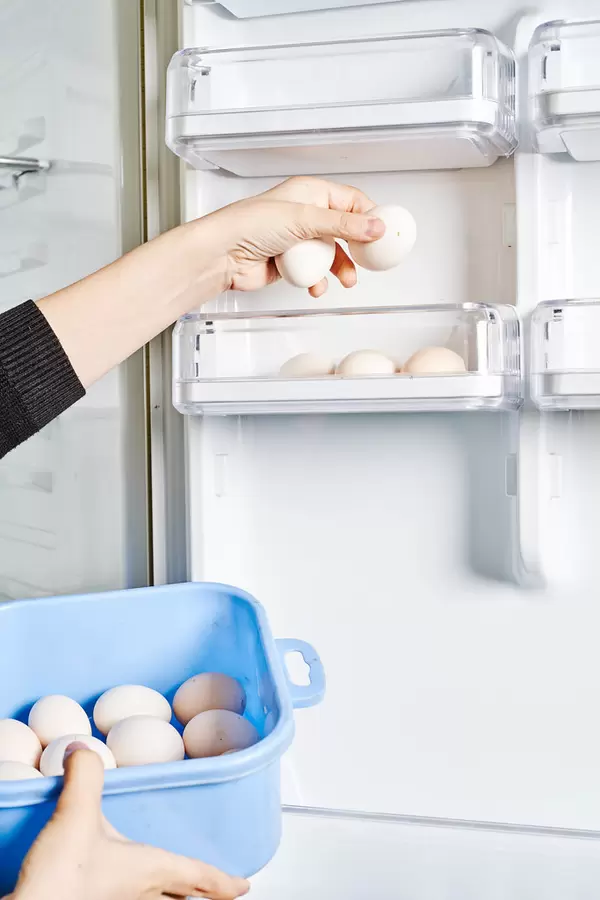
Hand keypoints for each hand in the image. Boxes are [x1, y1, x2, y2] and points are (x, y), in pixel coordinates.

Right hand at [9, 745, 248, 899]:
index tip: (243, 885)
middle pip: (177, 893)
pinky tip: (114, 878)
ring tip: (173, 885)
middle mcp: (138, 892)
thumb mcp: (77, 815)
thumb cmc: (63, 880)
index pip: (197, 875)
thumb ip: (86, 775)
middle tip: (213, 888)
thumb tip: (83, 749)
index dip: (222, 881)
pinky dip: (132, 890)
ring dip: (166, 892)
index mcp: (150, 869)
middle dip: (196, 889)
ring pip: (152, 899)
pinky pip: (123, 897)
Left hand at [36, 176, 384, 389]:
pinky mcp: (289, 263)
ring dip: (339, 268)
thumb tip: (376, 227)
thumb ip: (343, 226)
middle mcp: (305, 214)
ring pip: (331, 254)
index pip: (352, 201)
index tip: (385, 234)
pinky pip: (314, 271)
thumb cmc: (249, 226)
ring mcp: (297, 240)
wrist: (220, 256)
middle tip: (369, 262)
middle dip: (357, 248)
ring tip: (345, 279)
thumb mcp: (304, 220)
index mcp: (310, 192)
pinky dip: (318, 280)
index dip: (370, 217)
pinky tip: (316, 285)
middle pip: (345, 230)